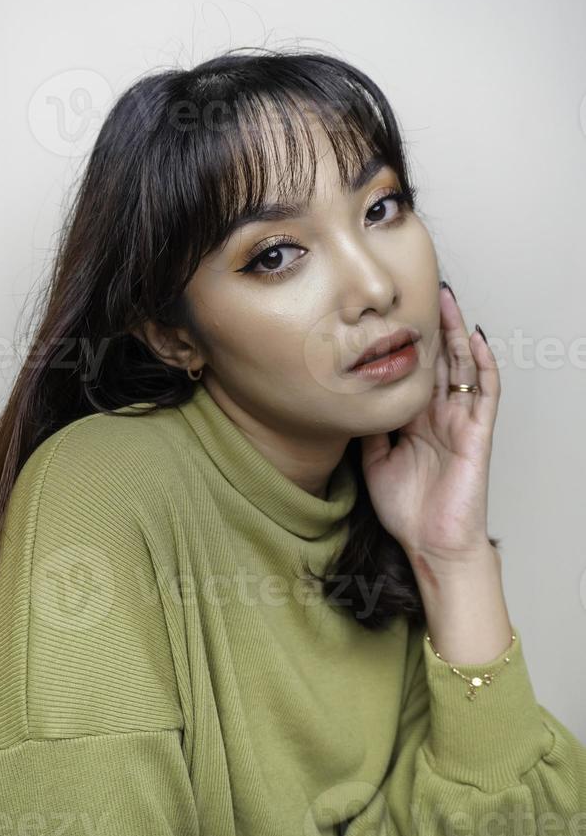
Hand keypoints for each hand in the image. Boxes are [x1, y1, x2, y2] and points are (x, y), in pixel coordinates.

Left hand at [360, 285, 500, 568]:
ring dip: (456, 332)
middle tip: (419, 290)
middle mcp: (439, 415)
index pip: (412, 371)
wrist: (431, 545)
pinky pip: (485, 393)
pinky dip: (483, 364)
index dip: (403, 343)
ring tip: (447, 299)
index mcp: (416, 420)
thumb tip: (350, 401)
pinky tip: (475, 339)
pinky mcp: (478, 433)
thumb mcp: (374, 461)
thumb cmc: (407, 510)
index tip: (386, 315)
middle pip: (438, 360)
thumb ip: (369, 429)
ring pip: (462, 366)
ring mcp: (460, 421)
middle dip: (430, 326)